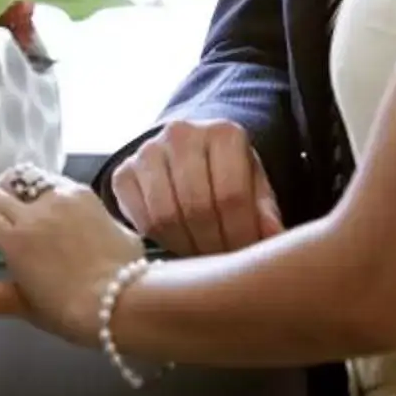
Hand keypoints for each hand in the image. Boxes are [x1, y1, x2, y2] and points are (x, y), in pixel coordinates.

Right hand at [0, 173, 144, 347]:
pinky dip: (36, 191)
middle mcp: (32, 213)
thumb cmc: (75, 312)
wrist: (127, 299)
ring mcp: (59, 199)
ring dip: (6, 190)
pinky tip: (41, 204)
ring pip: (20, 181)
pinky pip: (50, 184)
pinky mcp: (83, 194)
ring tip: (5, 202)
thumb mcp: (31, 309)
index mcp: (13, 241)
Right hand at [110, 118, 283, 256]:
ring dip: (186, 246)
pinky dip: (160, 240)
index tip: (245, 256)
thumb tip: (272, 237)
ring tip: (202, 257)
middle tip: (222, 263)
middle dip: (213, 244)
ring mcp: (147, 151)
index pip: (231, 195)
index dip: (240, 234)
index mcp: (223, 133)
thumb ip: (265, 212)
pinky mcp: (123, 172)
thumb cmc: (227, 177)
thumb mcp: (254, 188)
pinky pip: (141, 219)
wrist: (186, 156)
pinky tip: (177, 244)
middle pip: (198, 206)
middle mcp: (182, 134)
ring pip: (166, 216)